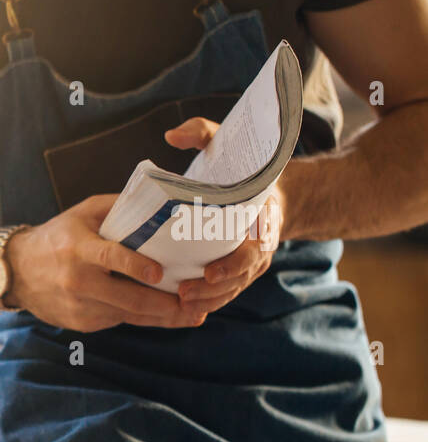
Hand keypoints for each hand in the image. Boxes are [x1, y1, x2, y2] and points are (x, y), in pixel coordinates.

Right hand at [6, 196, 207, 331]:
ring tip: (190, 315)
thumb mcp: (83, 213)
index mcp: (78, 249)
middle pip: (127, 298)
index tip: (160, 272)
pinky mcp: (80, 323)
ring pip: (127, 315)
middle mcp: (77, 281)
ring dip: (160, 317)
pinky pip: (117, 320)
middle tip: (194, 306)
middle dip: (164, 305)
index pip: (110, 258)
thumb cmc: (56, 237)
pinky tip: (161, 314)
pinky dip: (139, 316)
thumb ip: (119, 207)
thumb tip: (161, 202)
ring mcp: (78, 306)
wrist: (15, 272)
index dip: (136, 266)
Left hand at [164, 117, 281, 310]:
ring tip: (179, 303)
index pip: (253, 250)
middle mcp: (260, 245)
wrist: (269, 192)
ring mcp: (251, 262)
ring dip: (207, 300)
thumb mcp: (227, 144)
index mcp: (262, 219)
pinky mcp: (239, 272)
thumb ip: (203, 133)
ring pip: (232, 289)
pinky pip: (226, 292)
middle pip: (240, 277)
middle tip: (183, 293)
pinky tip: (185, 309)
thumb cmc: (241, 167)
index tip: (209, 272)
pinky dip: (209, 302)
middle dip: (212, 289)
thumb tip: (172, 135)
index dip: (233, 264)